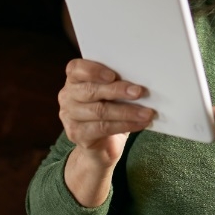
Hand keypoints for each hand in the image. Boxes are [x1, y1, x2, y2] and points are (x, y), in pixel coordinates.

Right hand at [58, 59, 154, 204]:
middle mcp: (67, 96)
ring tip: (147, 113)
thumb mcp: (112, 95)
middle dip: (117, 90)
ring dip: (127, 111)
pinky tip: (140, 124)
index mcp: (74, 80)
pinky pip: (103, 128)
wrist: (101, 146)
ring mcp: (69, 116)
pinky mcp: (76, 134)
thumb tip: (139, 81)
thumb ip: (117, 84)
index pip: (76, 68)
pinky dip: (126, 125)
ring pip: (100, 111)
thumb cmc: (110, 112)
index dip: (93, 70)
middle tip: (139, 92)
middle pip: (91, 91)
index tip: (113, 75)